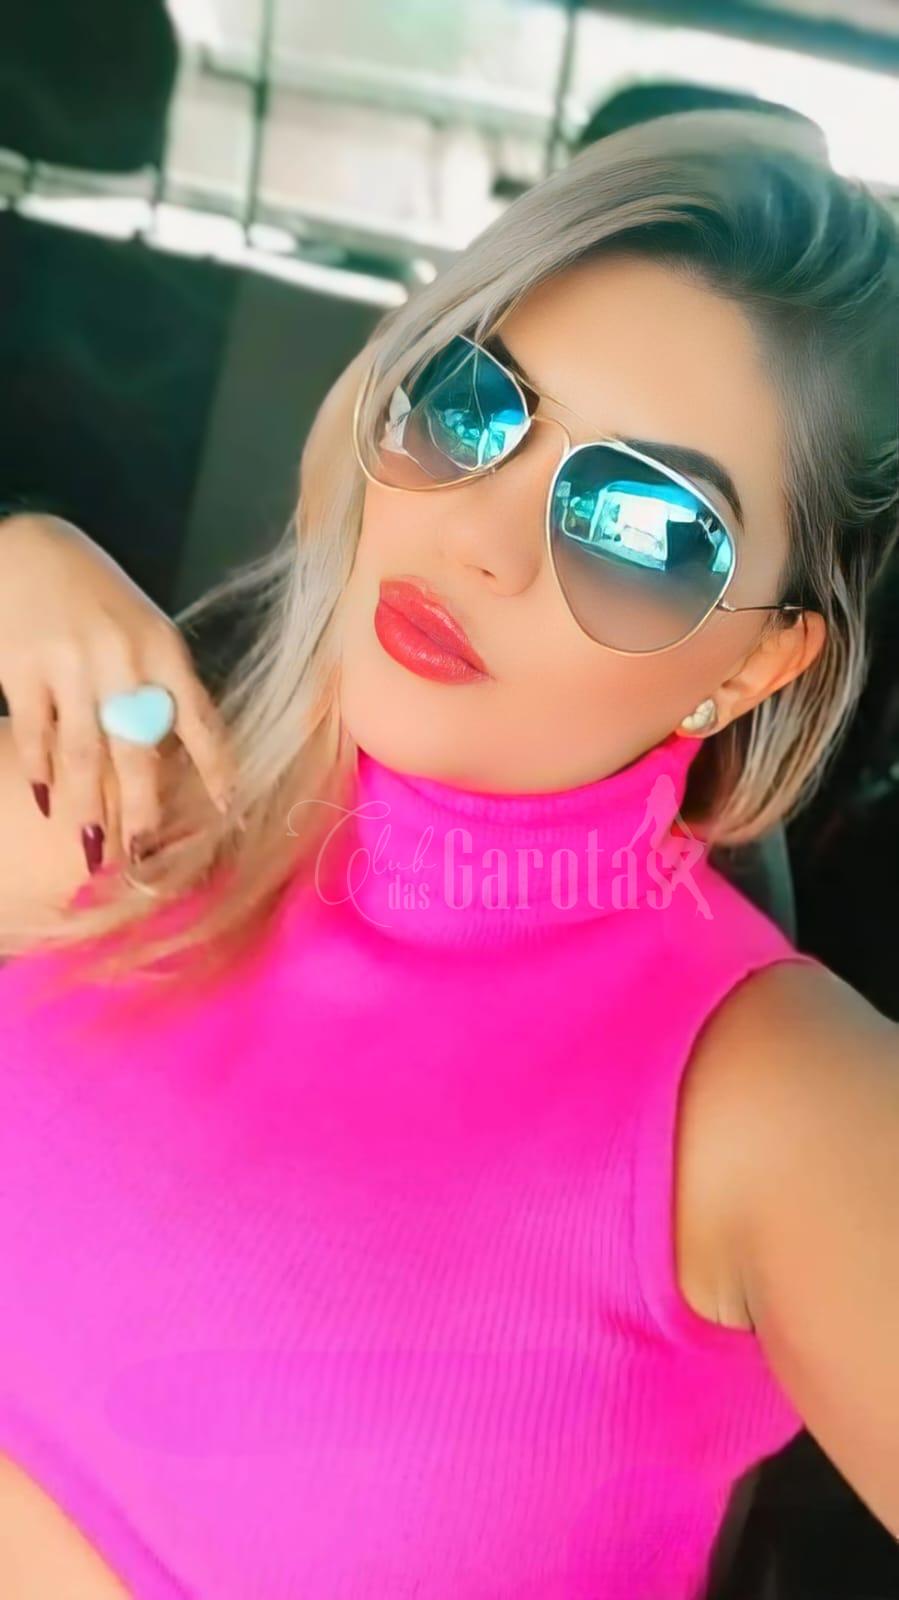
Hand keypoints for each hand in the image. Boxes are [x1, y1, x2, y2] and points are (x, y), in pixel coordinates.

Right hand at [0, 513, 237, 873]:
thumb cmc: (96, 595)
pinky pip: (35, 734)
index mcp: (164, 648)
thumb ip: (161, 686)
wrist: (26, 547)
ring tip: (93, 847)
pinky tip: (48, 801)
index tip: (228, 814)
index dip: (215, 770)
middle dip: (143, 809)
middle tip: (144, 855)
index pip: (199, 720)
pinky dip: (41, 771)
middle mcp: (123, 658)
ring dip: (89, 805)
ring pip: (85, 752)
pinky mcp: (22, 668)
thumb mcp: (144, 628)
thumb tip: (178, 760)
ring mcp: (71, 664)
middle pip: (139, 749)